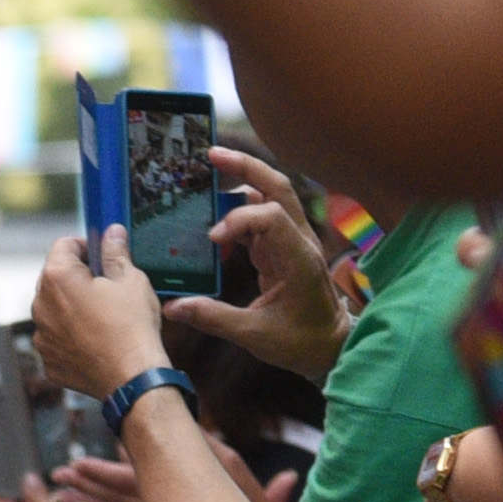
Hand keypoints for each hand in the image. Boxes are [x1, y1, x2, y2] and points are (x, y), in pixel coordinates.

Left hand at [31, 232, 170, 399]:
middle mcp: (40, 305)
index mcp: (57, 278)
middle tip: (107, 285)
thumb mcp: (130, 280)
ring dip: (72, 306)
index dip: (85, 246)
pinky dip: (71, 335)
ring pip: (54, 309)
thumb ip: (115, 252)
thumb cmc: (132, 328)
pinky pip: (57, 338)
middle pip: (54, 277)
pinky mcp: (48, 359)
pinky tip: (97, 338)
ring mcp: (42, 335)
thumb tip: (111, 233)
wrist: (132, 378)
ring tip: (104, 315)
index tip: (101, 254)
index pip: (63, 245)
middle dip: (77, 276)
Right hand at [166, 148, 350, 382]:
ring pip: (270, 196)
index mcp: (299, 258)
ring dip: (242, 181)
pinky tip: (214, 215)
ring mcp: (292, 241)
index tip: (213, 239)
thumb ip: (214, 317)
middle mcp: (299, 240)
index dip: (239, 220)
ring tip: (208, 173)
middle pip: (277, 188)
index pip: (272, 216)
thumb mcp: (255, 334)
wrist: (329, 346)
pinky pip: (261, 217)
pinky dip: (238, 210)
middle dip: (245, 167)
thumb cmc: (299, 342)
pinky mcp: (282, 248)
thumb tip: (173, 307)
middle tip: (211, 155)